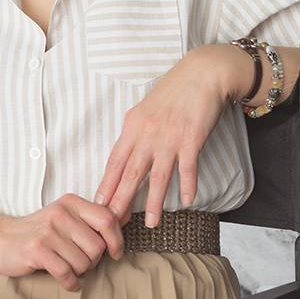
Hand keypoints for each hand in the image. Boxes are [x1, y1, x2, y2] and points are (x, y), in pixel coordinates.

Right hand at [0, 194, 126, 291]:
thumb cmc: (37, 233)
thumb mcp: (66, 218)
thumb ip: (92, 219)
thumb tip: (126, 217)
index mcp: (71, 203)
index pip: (107, 219)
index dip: (116, 240)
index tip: (114, 253)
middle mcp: (60, 213)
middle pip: (97, 247)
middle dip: (92, 261)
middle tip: (79, 262)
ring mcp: (47, 231)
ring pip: (83, 262)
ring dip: (79, 272)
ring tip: (66, 267)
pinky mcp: (36, 250)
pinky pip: (66, 273)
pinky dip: (70, 282)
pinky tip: (66, 281)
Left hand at [92, 44, 237, 223]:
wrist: (201, 74)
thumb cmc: (173, 92)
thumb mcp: (145, 110)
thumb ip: (135, 133)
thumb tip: (125, 155)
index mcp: (133, 127)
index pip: (114, 162)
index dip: (106, 185)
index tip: (98, 206)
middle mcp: (147, 135)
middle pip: (130, 174)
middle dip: (120, 201)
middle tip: (113, 224)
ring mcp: (169, 138)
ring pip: (158, 177)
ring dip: (154, 202)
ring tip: (151, 224)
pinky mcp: (191, 139)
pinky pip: (187, 168)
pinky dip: (187, 185)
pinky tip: (187, 201)